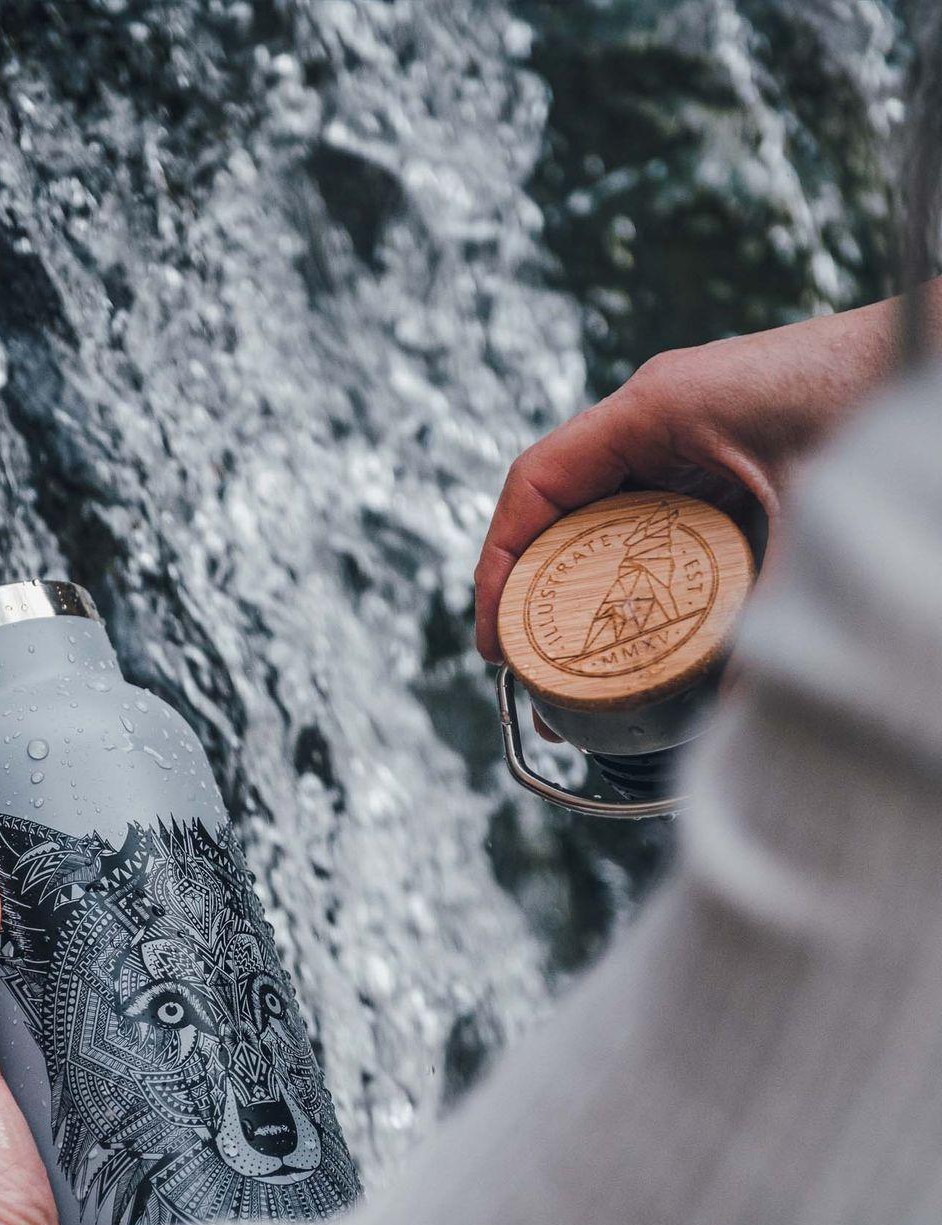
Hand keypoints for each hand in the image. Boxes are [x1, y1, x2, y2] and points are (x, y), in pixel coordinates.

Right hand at [474, 293, 928, 664]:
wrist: (928, 350)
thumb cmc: (870, 403)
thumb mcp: (809, 516)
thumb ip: (771, 606)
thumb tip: (738, 706)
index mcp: (655, 408)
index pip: (538, 481)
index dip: (499, 561)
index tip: (493, 634)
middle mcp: (655, 412)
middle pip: (555, 500)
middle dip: (527, 581)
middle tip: (520, 661)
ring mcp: (682, 427)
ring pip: (595, 505)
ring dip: (572, 572)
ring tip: (562, 648)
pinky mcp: (712, 445)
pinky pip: (642, 505)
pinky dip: (621, 559)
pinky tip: (627, 611)